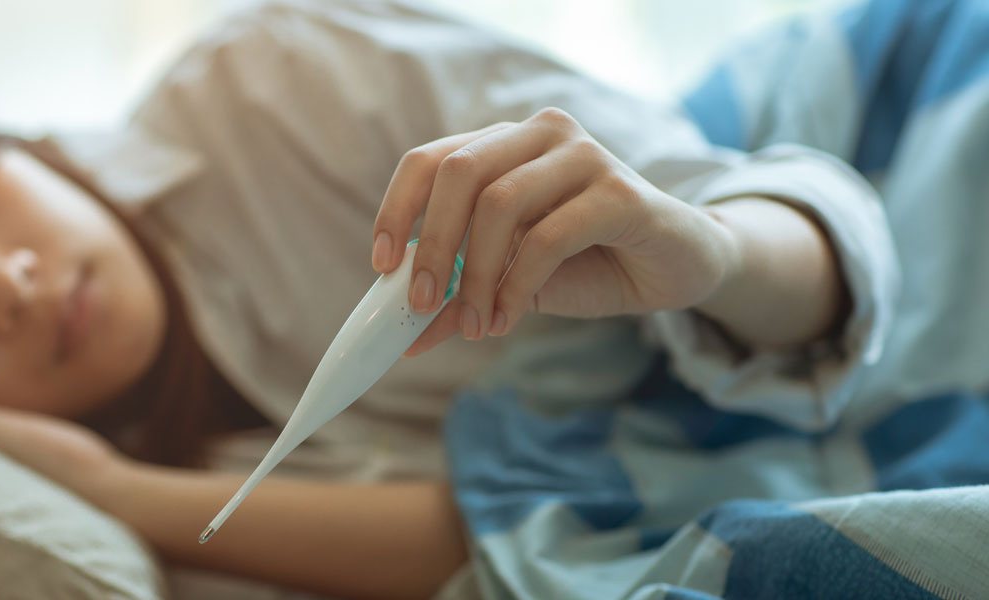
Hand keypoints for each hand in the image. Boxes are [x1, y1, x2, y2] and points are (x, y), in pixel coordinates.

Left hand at [371, 108, 737, 355]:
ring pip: (499, 203)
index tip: (380, 266)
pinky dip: (517, 285)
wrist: (675, 267)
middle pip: (458, 172)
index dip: (396, 210)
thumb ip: (459, 296)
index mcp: (504, 144)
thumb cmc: (586, 263)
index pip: (429, 160)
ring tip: (477, 324)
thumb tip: (400, 335)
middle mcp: (540, 133)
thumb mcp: (509, 281)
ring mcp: (583, 154)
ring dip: (477, 276)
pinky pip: (547, 236)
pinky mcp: (621, 190)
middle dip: (430, 245)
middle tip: (420, 304)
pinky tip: (508, 318)